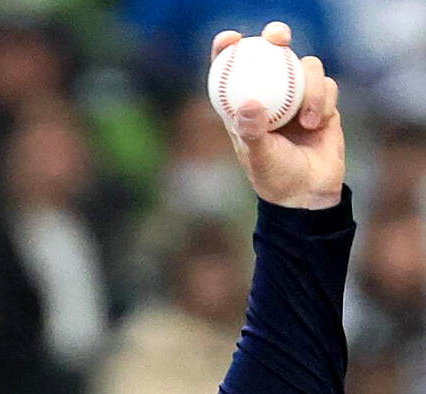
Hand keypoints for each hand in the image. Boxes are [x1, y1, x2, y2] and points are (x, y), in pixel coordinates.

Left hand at [213, 22, 344, 209]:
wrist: (308, 194)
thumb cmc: (275, 178)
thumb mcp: (259, 156)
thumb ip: (253, 131)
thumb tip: (248, 103)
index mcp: (244, 108)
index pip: (232, 72)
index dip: (228, 51)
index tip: (229, 40)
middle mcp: (272, 97)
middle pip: (272, 54)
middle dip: (276, 38)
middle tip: (277, 38)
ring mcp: (298, 98)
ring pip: (306, 68)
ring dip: (310, 88)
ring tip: (307, 121)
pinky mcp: (322, 103)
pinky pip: (327, 85)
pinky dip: (324, 101)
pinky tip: (317, 123)